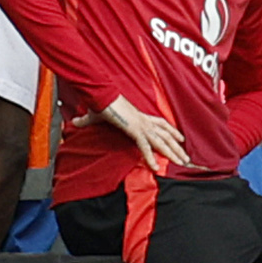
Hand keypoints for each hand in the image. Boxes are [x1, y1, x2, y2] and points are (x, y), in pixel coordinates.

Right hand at [73, 95, 191, 169]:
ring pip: (161, 142)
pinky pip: (144, 146)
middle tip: (187, 159)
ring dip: (172, 153)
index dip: (172, 131)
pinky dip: (150, 157)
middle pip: (166, 135)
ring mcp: (141, 125)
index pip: (161, 124)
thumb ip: (87, 120)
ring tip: (182, 163)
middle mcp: (144, 121)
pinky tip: (156, 167)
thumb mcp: (94, 115)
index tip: (181, 139)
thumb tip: (74, 121)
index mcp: (139, 116)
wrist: (100, 95)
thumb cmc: (99, 103)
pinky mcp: (134, 130)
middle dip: (177, 148)